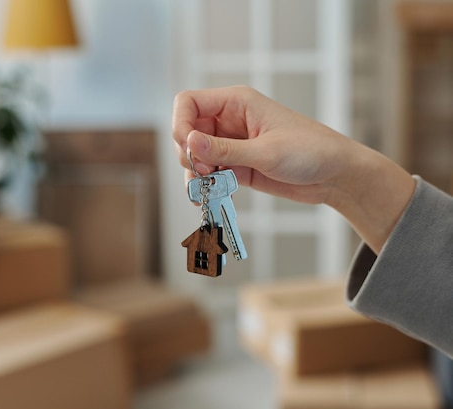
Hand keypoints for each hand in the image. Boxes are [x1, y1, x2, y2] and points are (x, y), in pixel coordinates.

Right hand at [172, 85, 358, 204]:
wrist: (335, 175)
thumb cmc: (311, 151)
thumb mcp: (267, 151)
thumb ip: (225, 150)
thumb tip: (190, 142)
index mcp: (236, 103)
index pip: (188, 103)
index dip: (181, 124)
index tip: (188, 148)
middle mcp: (229, 120)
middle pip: (187, 131)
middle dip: (189, 154)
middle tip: (205, 173)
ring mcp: (231, 144)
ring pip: (195, 155)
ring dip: (194, 174)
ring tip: (206, 190)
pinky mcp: (236, 166)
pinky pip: (209, 174)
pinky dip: (205, 186)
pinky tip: (210, 197)